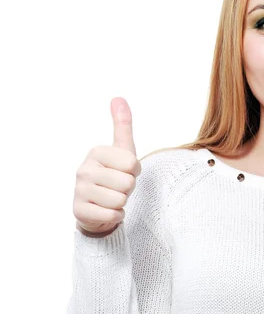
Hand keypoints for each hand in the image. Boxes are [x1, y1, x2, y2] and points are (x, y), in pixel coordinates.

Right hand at [73, 97, 141, 236]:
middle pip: (128, 183)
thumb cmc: (114, 174)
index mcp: (96, 152)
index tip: (124, 171)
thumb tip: (118, 97)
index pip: (133, 164)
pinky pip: (112, 215)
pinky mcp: (79, 212)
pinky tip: (106, 210)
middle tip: (117, 187)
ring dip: (121, 202)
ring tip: (111, 198)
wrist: (98, 207)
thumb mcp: (122, 149)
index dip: (134, 171)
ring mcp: (78, 191)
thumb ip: (122, 124)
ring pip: (120, 200)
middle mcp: (83, 169)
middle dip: (128, 189)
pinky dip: (116, 215)